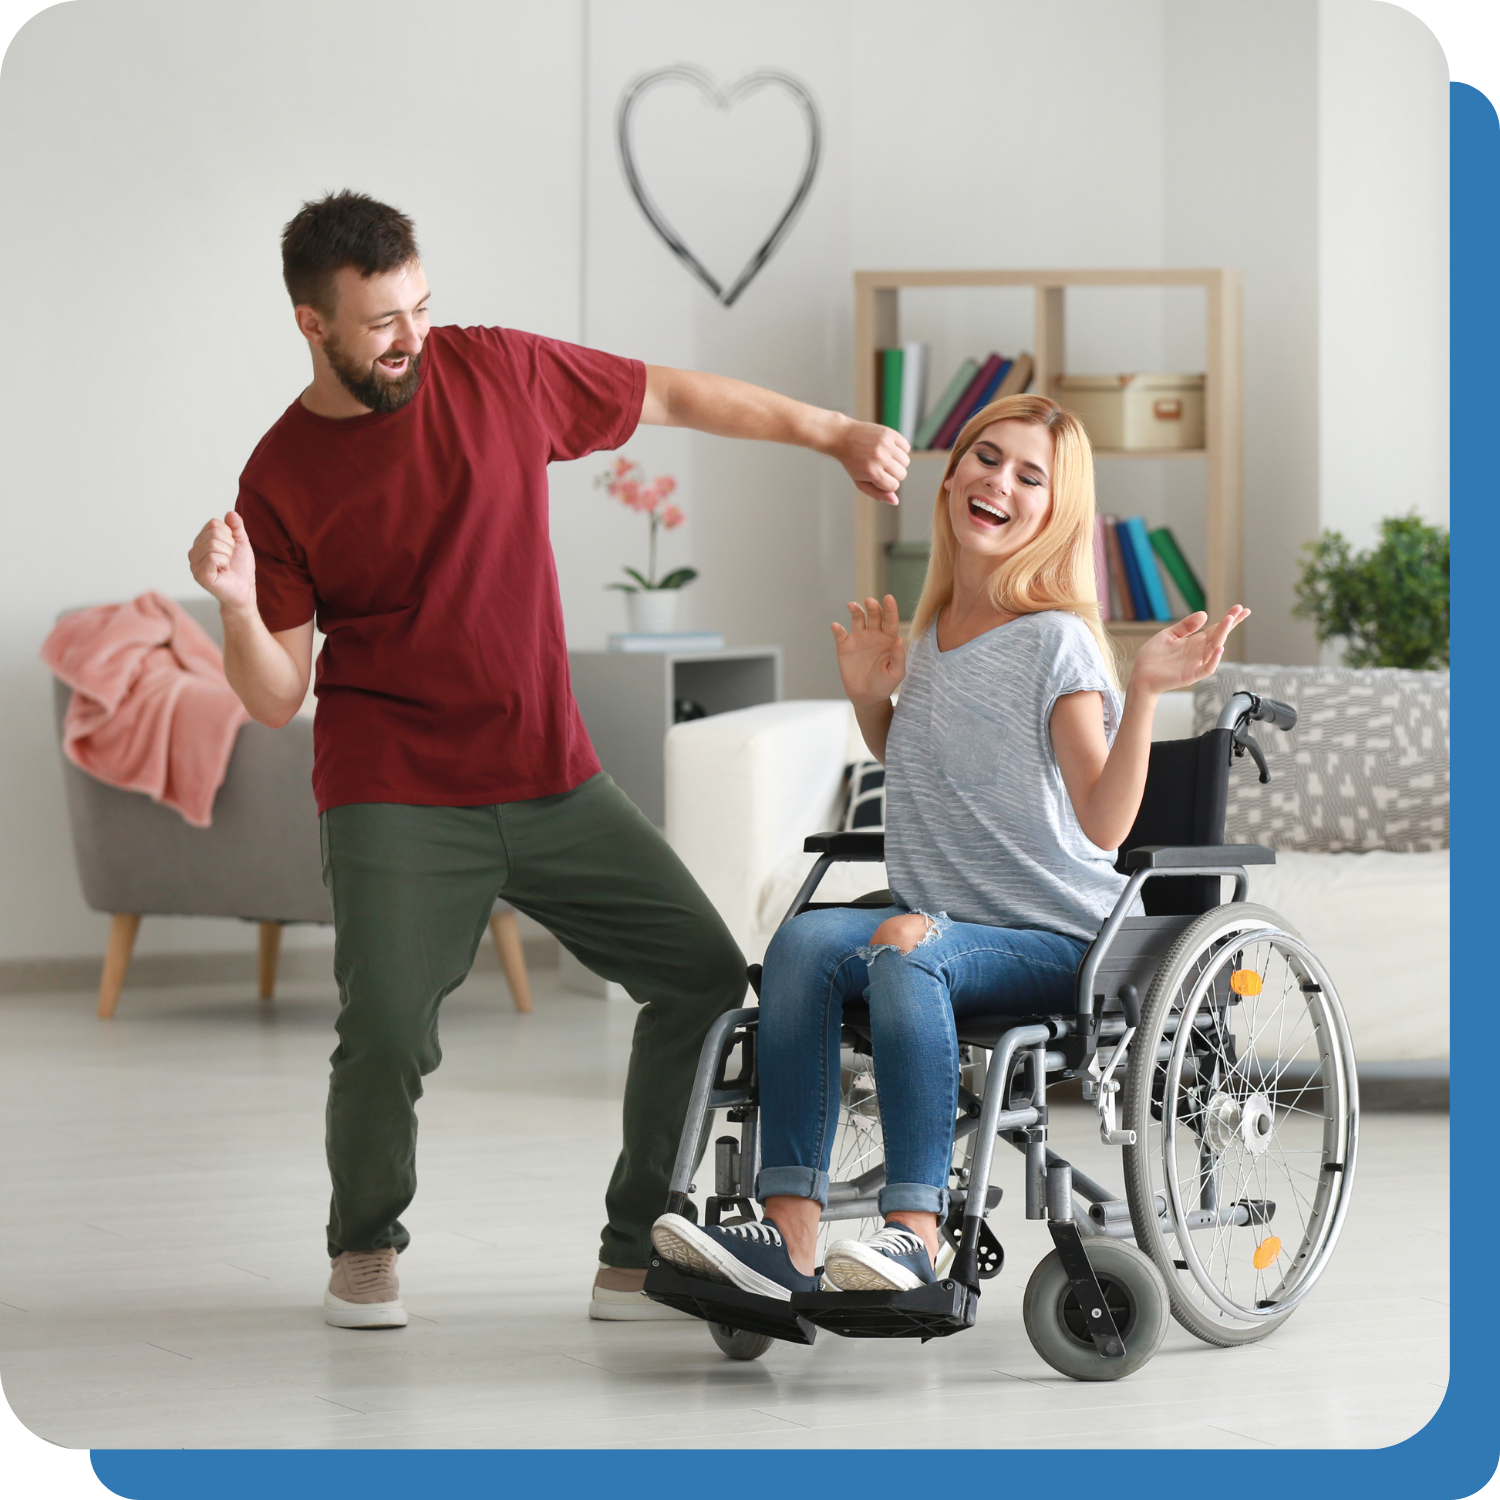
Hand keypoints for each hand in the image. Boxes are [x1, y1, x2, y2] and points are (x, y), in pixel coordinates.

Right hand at [188, 511, 255, 610]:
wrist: (245, 590)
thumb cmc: (240, 569)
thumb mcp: (241, 543)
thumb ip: (236, 528)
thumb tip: (231, 513)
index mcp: (201, 542)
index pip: (214, 524)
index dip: (229, 535)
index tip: (231, 549)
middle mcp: (194, 552)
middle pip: (214, 533)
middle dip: (229, 545)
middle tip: (230, 559)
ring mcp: (194, 564)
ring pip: (213, 544)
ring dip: (228, 555)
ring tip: (227, 565)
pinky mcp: (200, 575)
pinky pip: (213, 557)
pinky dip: (224, 562)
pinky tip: (223, 570)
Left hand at [829, 418, 908, 503]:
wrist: (843, 437)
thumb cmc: (852, 462)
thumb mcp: (860, 482)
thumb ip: (877, 494)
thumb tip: (895, 501)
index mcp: (872, 472)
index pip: (894, 486)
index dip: (887, 484)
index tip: (877, 477)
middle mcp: (880, 457)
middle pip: (902, 474)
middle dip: (893, 474)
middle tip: (880, 467)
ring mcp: (886, 444)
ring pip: (906, 461)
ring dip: (898, 462)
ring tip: (885, 457)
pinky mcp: (890, 433)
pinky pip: (906, 447)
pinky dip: (900, 450)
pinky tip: (888, 448)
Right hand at [831, 595, 906, 703]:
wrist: (866, 696)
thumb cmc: (884, 684)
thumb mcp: (896, 673)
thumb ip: (898, 657)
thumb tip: (900, 639)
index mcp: (889, 639)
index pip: (891, 620)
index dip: (890, 609)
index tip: (889, 597)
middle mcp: (874, 635)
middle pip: (874, 615)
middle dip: (873, 607)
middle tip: (870, 602)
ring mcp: (859, 639)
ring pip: (857, 619)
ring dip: (856, 610)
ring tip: (852, 605)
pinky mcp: (844, 646)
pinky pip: (840, 634)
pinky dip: (837, 629)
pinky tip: (836, 626)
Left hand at [1128, 607, 1250, 696]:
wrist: (1140, 676)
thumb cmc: (1153, 657)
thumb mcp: (1168, 635)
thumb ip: (1185, 626)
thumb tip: (1204, 614)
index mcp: (1194, 642)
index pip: (1216, 629)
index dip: (1228, 619)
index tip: (1240, 608)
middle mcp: (1199, 652)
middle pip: (1219, 636)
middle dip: (1230, 624)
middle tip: (1239, 611)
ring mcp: (1196, 664)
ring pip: (1215, 649)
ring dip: (1222, 635)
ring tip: (1229, 621)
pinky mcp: (1191, 675)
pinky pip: (1207, 668)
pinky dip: (1214, 659)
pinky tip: (1219, 648)